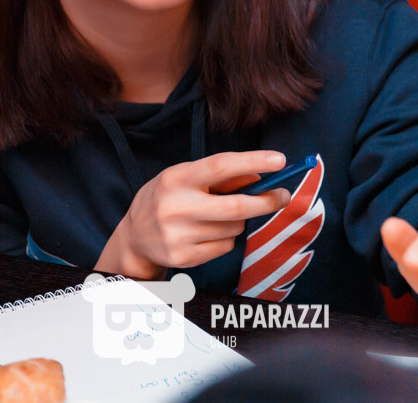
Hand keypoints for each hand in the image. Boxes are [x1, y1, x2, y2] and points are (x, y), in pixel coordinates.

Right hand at [96, 151, 290, 279]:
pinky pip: (225, 247)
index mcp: (176, 178)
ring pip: (234, 228)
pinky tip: (206, 234)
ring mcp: (178, 236)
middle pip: (235, 207)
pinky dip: (226, 239)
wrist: (134, 237)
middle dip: (265, 201)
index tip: (280, 160)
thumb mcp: (184, 177)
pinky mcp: (184, 258)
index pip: (220, 166)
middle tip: (283, 195)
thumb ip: (218, 176)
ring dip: (239, 221)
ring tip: (218, 216)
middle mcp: (175, 207)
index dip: (253, 161)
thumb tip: (260, 176)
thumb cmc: (168, 198)